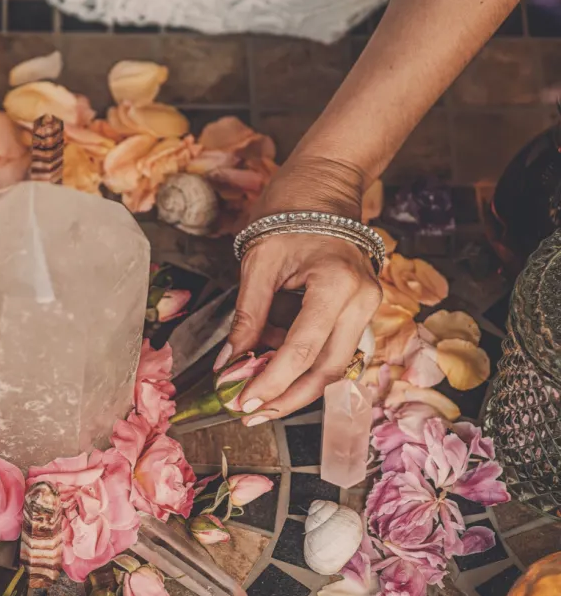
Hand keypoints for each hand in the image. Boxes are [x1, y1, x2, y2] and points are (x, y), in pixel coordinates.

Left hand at [216, 156, 381, 423]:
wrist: (326, 182)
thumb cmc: (290, 210)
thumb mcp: (258, 262)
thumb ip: (247, 317)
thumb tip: (227, 362)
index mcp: (337, 285)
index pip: (302, 350)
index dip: (271, 382)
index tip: (242, 403)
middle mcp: (362, 300)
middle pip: (327, 370)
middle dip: (287, 397)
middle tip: (249, 413)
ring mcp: (367, 306)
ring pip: (334, 365)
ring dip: (296, 386)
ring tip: (257, 398)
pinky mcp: (361, 309)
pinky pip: (334, 348)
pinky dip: (304, 365)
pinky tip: (274, 372)